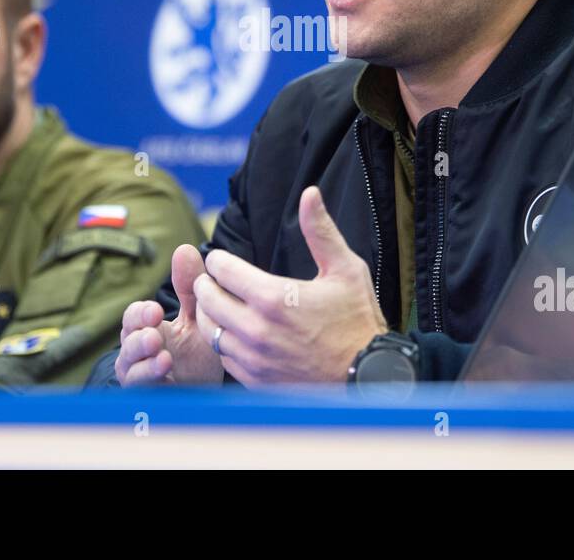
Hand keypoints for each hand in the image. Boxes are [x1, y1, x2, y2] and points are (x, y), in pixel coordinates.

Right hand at [114, 245, 223, 385]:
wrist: (210, 391)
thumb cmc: (197, 352)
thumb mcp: (197, 316)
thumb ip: (190, 287)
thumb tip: (184, 248)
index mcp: (147, 328)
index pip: (134, 315)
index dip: (141, 312)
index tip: (156, 310)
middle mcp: (137, 350)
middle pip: (126, 336)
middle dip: (138, 330)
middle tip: (155, 328)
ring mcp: (139, 373)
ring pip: (128, 362)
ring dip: (142, 354)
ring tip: (162, 351)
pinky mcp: (146, 394)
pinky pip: (139, 385)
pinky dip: (149, 375)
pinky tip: (165, 366)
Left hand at [194, 185, 387, 384]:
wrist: (367, 375)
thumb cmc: (358, 319)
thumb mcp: (345, 269)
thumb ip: (320, 231)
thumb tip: (310, 193)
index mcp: (273, 297)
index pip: (220, 269)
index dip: (218, 259)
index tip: (221, 259)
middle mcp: (256, 329)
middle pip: (207, 298)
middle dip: (206, 284)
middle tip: (214, 279)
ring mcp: (254, 358)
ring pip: (210, 330)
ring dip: (211, 314)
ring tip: (222, 304)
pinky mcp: (255, 380)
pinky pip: (223, 357)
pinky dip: (224, 342)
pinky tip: (237, 333)